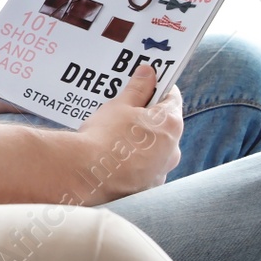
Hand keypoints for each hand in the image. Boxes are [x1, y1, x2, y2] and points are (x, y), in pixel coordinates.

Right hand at [70, 64, 182, 204]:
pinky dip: (135, 160)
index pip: (172, 97)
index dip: (158, 87)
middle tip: (125, 109)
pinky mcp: (148, 187)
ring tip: (116, 134)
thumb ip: (138, 88)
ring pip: (155, 148)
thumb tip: (149, 73)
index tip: (146, 83)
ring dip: (142, 140)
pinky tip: (115, 155)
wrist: (87, 174)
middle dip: (147, 116)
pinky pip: (145, 167)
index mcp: (170, 125)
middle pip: (164, 125)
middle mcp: (173, 150)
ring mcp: (161, 172)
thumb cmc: (105, 136)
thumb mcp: (120, 105)